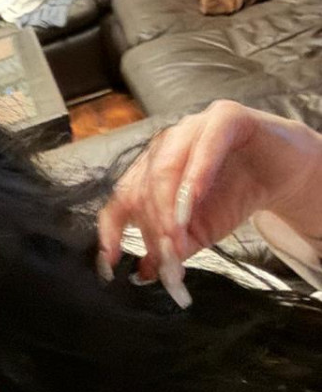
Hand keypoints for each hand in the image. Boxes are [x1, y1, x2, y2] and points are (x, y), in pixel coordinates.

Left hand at [96, 99, 321, 304]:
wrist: (281, 175)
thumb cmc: (234, 198)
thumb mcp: (197, 234)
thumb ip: (171, 250)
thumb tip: (144, 273)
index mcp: (150, 172)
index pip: (121, 200)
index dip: (111, 231)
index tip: (111, 262)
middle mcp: (164, 147)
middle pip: (142, 188)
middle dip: (152, 228)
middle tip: (167, 257)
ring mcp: (191, 128)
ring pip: (165, 167)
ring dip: (169, 207)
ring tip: (179, 237)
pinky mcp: (225, 118)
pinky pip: (205, 144)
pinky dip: (196, 173)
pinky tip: (193, 199)